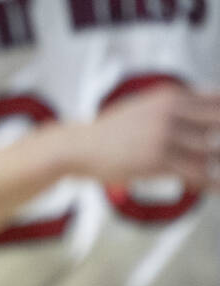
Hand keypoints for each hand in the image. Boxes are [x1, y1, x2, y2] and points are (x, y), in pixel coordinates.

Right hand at [74, 84, 219, 187]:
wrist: (80, 147)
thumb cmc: (111, 132)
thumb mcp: (145, 107)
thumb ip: (174, 107)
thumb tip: (203, 110)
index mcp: (170, 98)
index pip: (217, 102)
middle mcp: (170, 113)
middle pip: (219, 124)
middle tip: (219, 154)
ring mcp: (164, 136)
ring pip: (211, 151)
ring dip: (218, 163)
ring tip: (216, 173)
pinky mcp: (158, 160)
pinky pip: (197, 172)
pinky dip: (211, 183)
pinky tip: (213, 188)